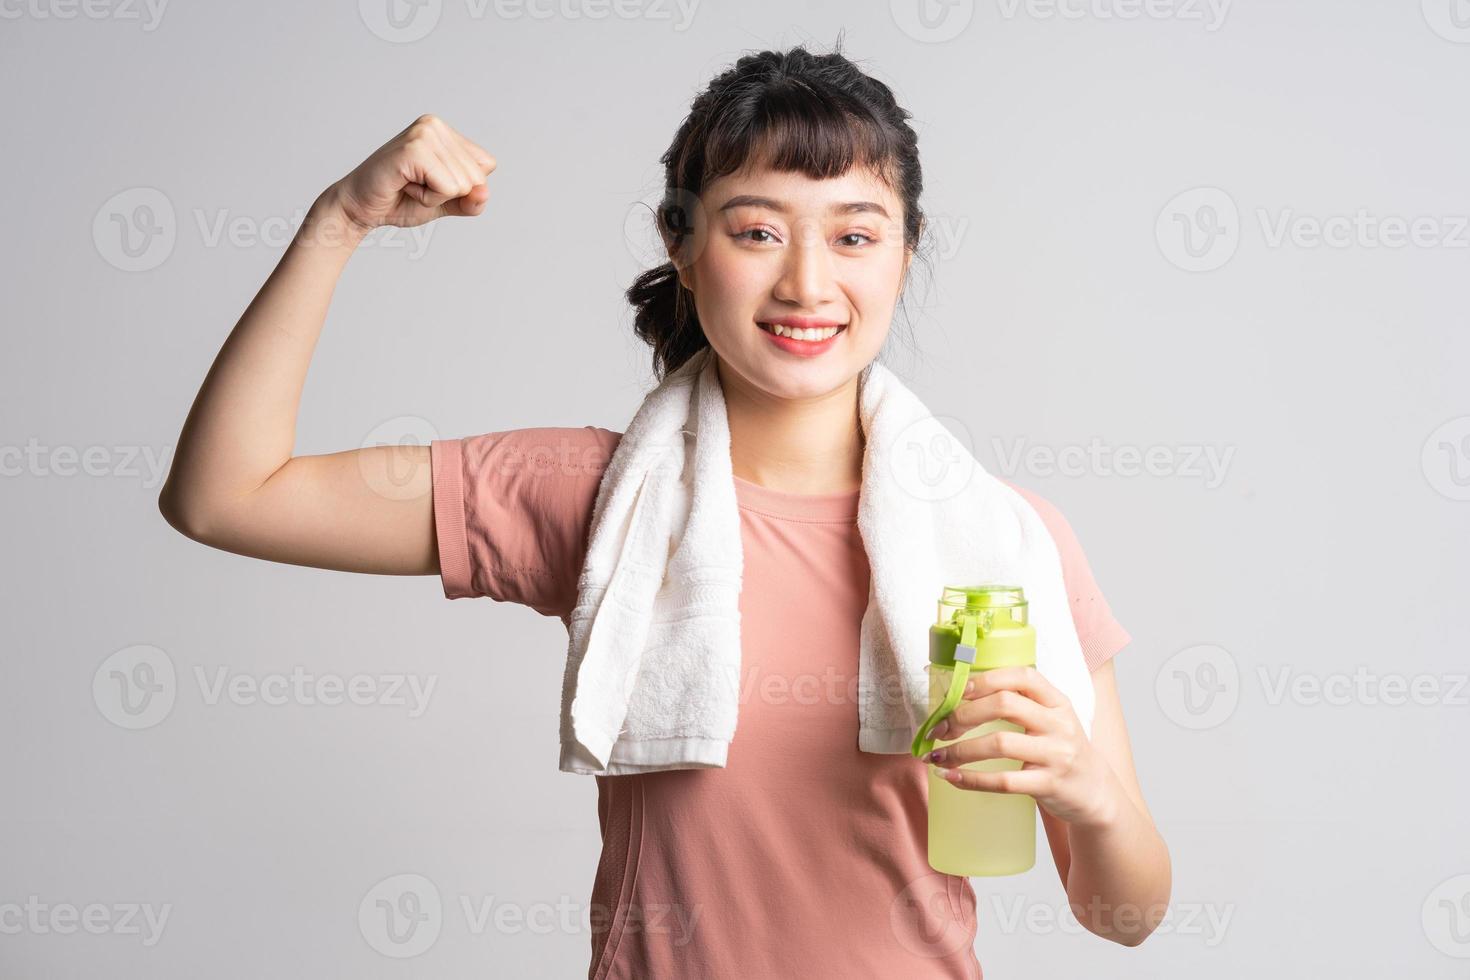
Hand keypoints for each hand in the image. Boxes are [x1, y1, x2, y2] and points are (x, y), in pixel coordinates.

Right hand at [320, 114, 496, 238]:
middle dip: (448, 194)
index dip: (462, 187)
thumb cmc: (400, 200)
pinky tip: (405, 185)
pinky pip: (447, 188)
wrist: (360, 208)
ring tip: (409, 184)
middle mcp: (435, 125)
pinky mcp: (414, 149)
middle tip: (416, 185)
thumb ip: (472, 201)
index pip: (486, 166)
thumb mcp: (447, 203)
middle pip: (476, 177)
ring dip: (435, 196)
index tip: (429, 182)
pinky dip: (428, 198)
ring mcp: (424, 133)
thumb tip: (484, 193)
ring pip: (463, 184)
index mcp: (446, 131)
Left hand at [920, 665, 1120, 827]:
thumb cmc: (1060, 751)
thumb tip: (960, 697)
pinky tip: (953, 778)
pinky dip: (972, 780)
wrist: (1095, 794)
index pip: (1022, 676)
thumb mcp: (1051, 720)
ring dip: (960, 750)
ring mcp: (1056, 755)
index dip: (985, 679)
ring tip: (938, 757)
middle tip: (939, 729)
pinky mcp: (1049, 785)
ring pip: (999, 744)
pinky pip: (1004, 781)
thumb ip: (1020, 705)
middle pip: (1004, 705)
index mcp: (1057, 702)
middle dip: (963, 715)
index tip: (957, 691)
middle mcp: (1059, 724)